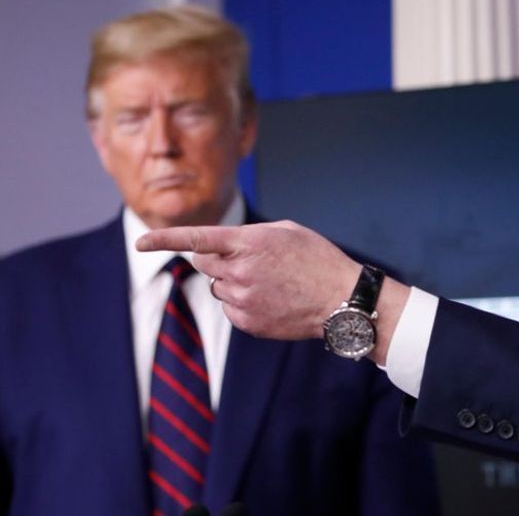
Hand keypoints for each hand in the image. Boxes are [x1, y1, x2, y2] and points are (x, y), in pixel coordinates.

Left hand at [136, 221, 406, 362]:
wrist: (341, 300)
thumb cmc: (318, 260)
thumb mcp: (286, 231)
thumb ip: (249, 234)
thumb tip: (224, 245)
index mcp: (248, 242)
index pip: (196, 238)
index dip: (164, 239)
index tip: (140, 241)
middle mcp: (239, 271)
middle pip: (203, 264)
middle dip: (216, 259)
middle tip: (247, 260)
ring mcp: (242, 299)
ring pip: (219, 288)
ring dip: (233, 282)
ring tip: (270, 283)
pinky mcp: (247, 323)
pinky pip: (230, 310)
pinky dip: (244, 304)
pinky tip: (271, 300)